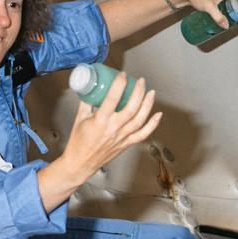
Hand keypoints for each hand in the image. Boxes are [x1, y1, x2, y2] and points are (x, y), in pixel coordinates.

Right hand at [38, 74, 162, 211]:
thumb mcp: (79, 118)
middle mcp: (113, 129)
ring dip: (148, 105)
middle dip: (138, 92)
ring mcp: (122, 137)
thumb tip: (91, 87)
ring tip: (151, 92)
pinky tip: (158, 115)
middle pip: (131, 108)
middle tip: (140, 81)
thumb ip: (86, 101)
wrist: (81, 163)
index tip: (122, 75)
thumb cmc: (78, 142)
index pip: (113, 98)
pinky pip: (143, 134)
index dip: (119, 84)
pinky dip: (153, 124)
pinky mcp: (126, 144)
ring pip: (140, 120)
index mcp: (100, 121)